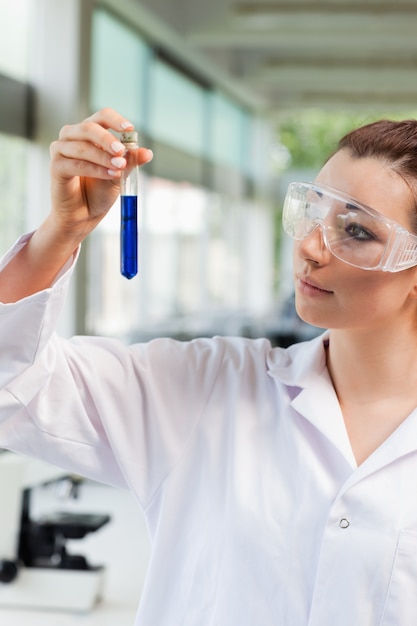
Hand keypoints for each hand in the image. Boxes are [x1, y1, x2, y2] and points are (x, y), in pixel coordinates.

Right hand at [49, 108, 152, 241]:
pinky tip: (110, 175)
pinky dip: (95, 169)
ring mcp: (61, 150)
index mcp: (89, 132)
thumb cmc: (100, 190)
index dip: (115, 120)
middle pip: (89, 127)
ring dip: (103, 157)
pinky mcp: (56, 166)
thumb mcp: (120, 173)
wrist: (85, 214)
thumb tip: (147, 153)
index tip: (130, 129)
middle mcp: (72, 136)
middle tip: (121, 151)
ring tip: (120, 167)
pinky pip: (76, 164)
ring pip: (82, 146)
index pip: (101, 116)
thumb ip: (130, 161)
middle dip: (108, 139)